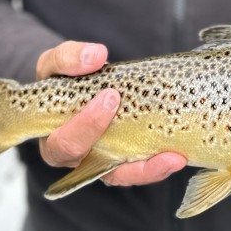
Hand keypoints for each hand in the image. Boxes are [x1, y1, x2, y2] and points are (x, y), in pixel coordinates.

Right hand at [35, 40, 186, 186]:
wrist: (78, 82)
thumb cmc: (63, 77)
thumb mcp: (56, 62)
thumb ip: (68, 58)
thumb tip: (96, 56)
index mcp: (52, 138)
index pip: (64, 143)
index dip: (86, 125)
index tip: (110, 94)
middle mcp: (77, 158)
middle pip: (91, 164)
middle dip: (115, 139)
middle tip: (128, 106)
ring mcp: (102, 161)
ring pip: (121, 175)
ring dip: (147, 169)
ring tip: (173, 158)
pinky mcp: (125, 159)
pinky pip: (139, 170)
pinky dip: (157, 166)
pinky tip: (178, 155)